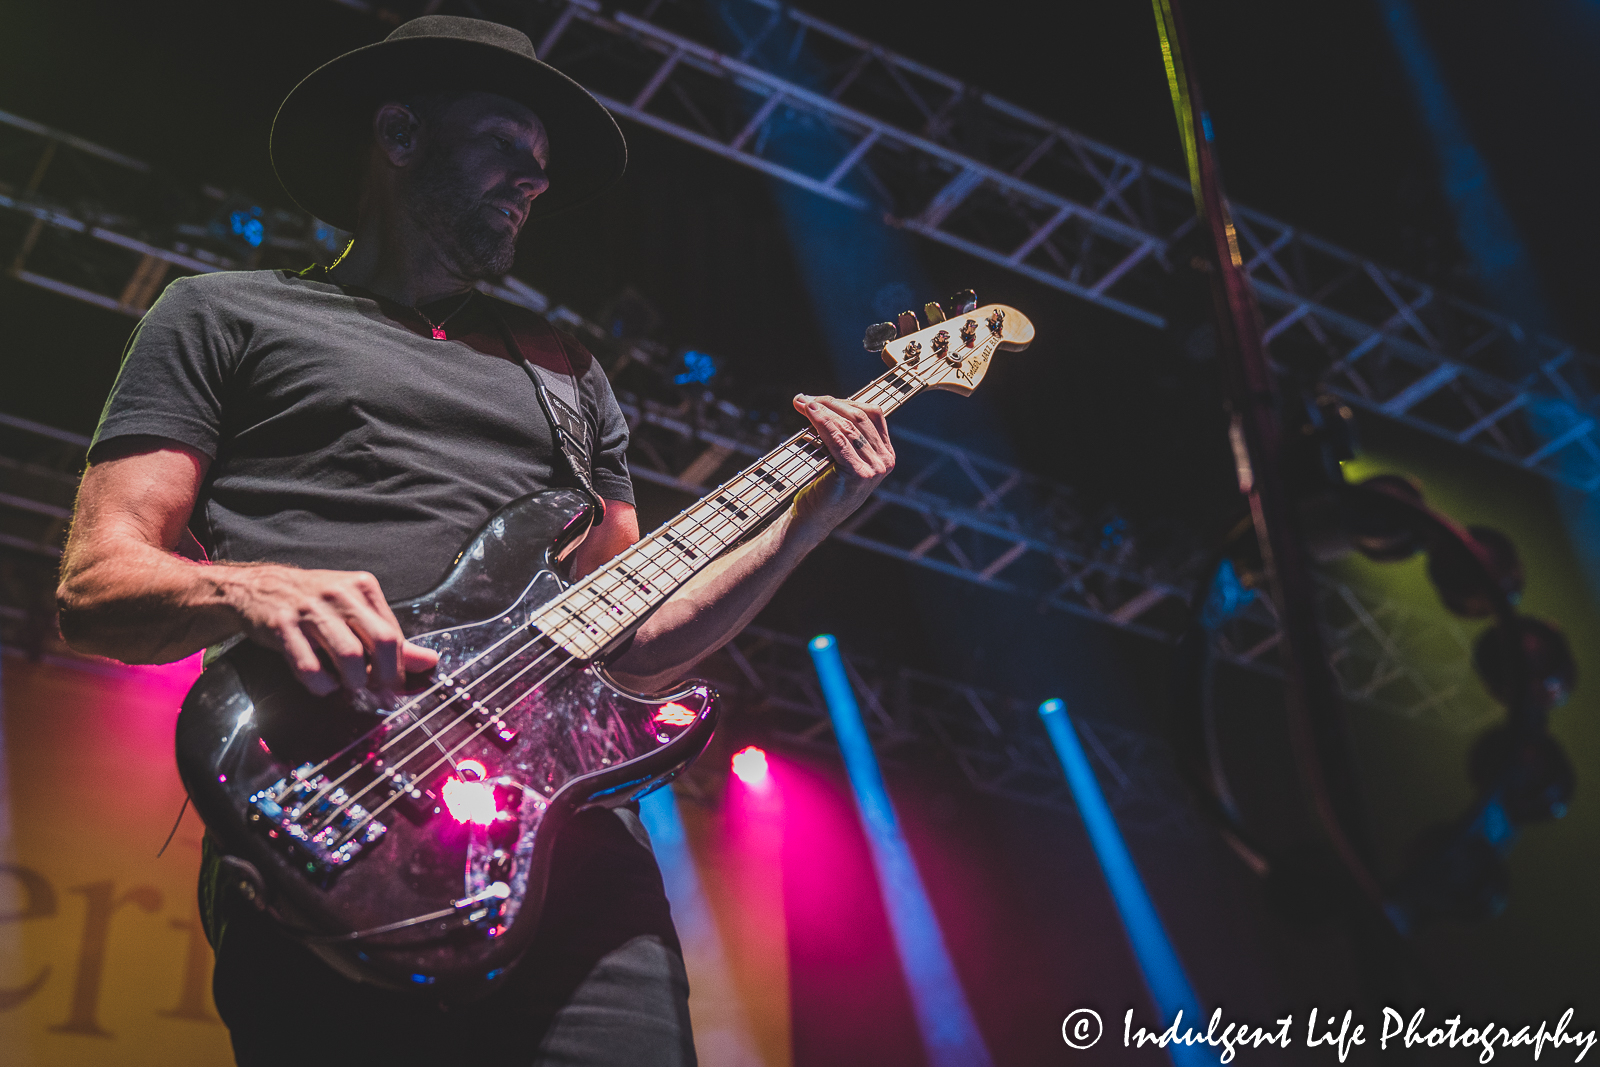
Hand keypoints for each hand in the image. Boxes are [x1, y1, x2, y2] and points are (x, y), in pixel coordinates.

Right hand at [220, 565, 438, 700]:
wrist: (258, 588)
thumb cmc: (315, 603)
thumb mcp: (355, 612)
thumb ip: (391, 638)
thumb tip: (429, 663)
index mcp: (363, 587)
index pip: (395, 633)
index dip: (398, 666)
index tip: (392, 683)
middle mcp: (340, 594)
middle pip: (383, 642)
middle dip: (385, 676)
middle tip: (377, 690)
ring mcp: (310, 610)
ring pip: (350, 656)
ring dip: (354, 682)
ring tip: (347, 685)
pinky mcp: (282, 627)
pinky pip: (310, 668)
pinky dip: (321, 685)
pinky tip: (322, 684)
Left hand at [789, 393, 894, 532]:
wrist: (811, 520)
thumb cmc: (821, 488)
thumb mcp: (840, 458)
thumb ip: (844, 435)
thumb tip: (826, 401)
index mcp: (886, 455)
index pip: (873, 415)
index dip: (846, 401)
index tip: (821, 398)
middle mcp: (885, 462)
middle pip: (859, 418)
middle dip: (830, 403)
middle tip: (805, 398)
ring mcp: (874, 469)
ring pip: (848, 426)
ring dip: (822, 410)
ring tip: (802, 402)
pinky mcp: (858, 473)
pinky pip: (838, 439)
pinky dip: (822, 422)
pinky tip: (809, 412)